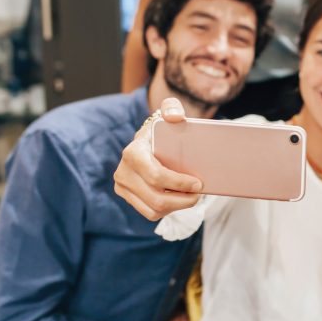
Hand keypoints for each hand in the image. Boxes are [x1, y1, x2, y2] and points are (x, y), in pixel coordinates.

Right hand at [113, 97, 202, 219]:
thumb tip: (175, 117)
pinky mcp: (127, 197)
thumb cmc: (163, 129)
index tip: (198, 183)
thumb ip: (173, 108)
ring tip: (191, 197)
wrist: (148, 141)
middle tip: (199, 193)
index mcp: (133, 152)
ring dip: (177, 207)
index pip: (156, 176)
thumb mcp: (169, 112)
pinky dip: (167, 211)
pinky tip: (178, 200)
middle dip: (183, 200)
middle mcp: (123, 171)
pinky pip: (150, 213)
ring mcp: (122, 187)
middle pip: (157, 198)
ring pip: (154, 209)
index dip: (179, 184)